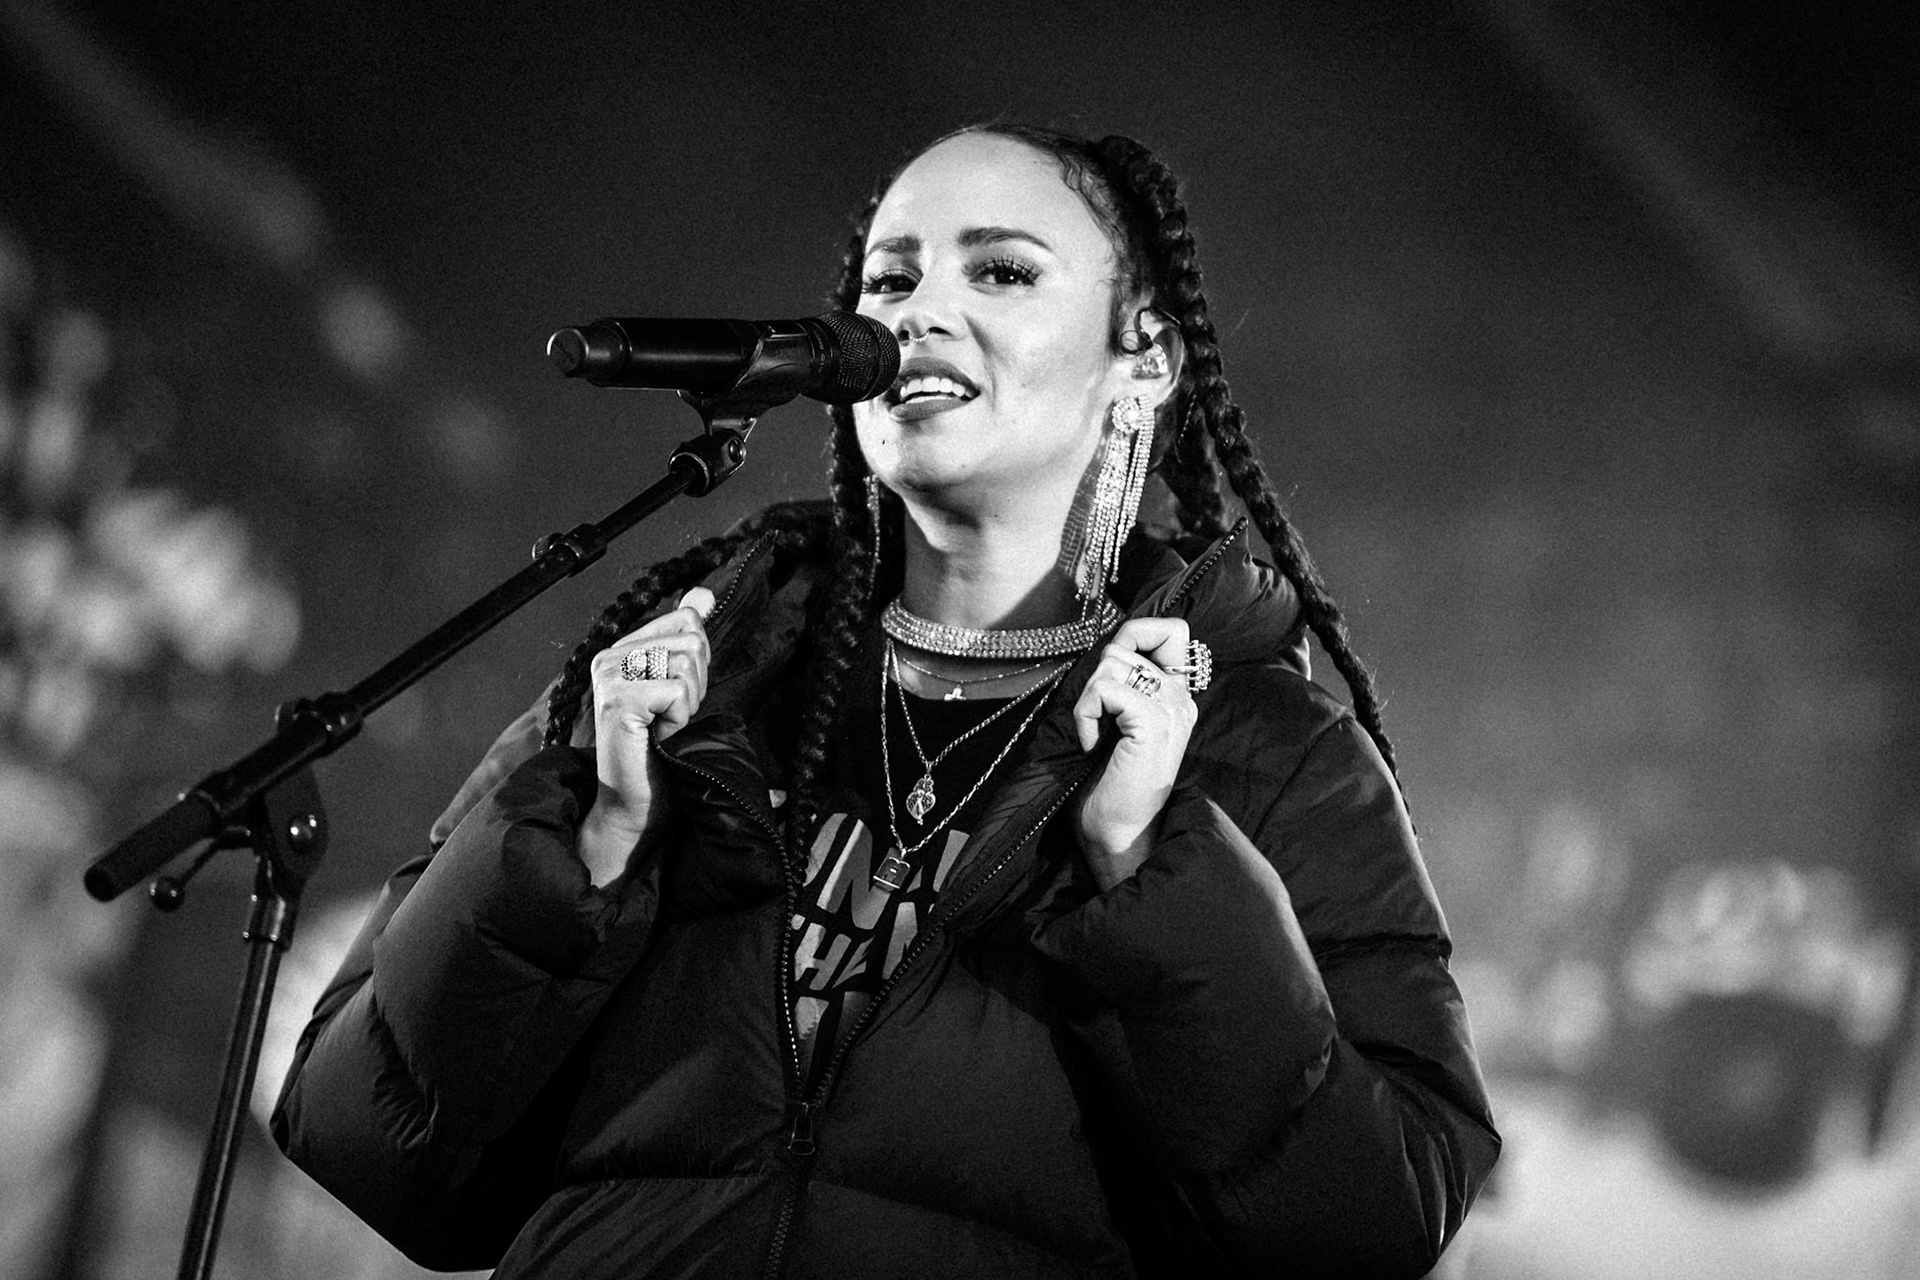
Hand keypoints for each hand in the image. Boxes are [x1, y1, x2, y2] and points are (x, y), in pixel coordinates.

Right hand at [577, 587, 714, 885]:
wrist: (636, 807)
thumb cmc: (660, 754)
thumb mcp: (683, 689)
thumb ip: (688, 638)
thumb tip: (704, 593)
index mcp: (623, 649)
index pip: (687, 620)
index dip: (698, 663)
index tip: (675, 699)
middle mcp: (609, 656)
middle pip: (693, 640)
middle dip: (696, 686)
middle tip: (668, 719)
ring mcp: (609, 676)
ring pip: (688, 664)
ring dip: (688, 706)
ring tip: (661, 729)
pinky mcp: (615, 700)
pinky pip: (676, 692)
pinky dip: (678, 722)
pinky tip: (656, 739)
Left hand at [1071, 617, 1198, 889]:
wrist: (1118, 833)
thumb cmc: (1109, 784)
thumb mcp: (1118, 723)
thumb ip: (1123, 684)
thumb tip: (1104, 649)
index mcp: (1177, 695)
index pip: (1169, 629)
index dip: (1134, 635)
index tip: (1109, 678)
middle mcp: (1180, 697)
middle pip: (1124, 645)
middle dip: (1095, 679)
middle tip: (1095, 721)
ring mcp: (1171, 708)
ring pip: (1111, 662)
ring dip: (1087, 699)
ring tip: (1093, 735)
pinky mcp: (1153, 722)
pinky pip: (1105, 689)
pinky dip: (1086, 714)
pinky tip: (1090, 744)